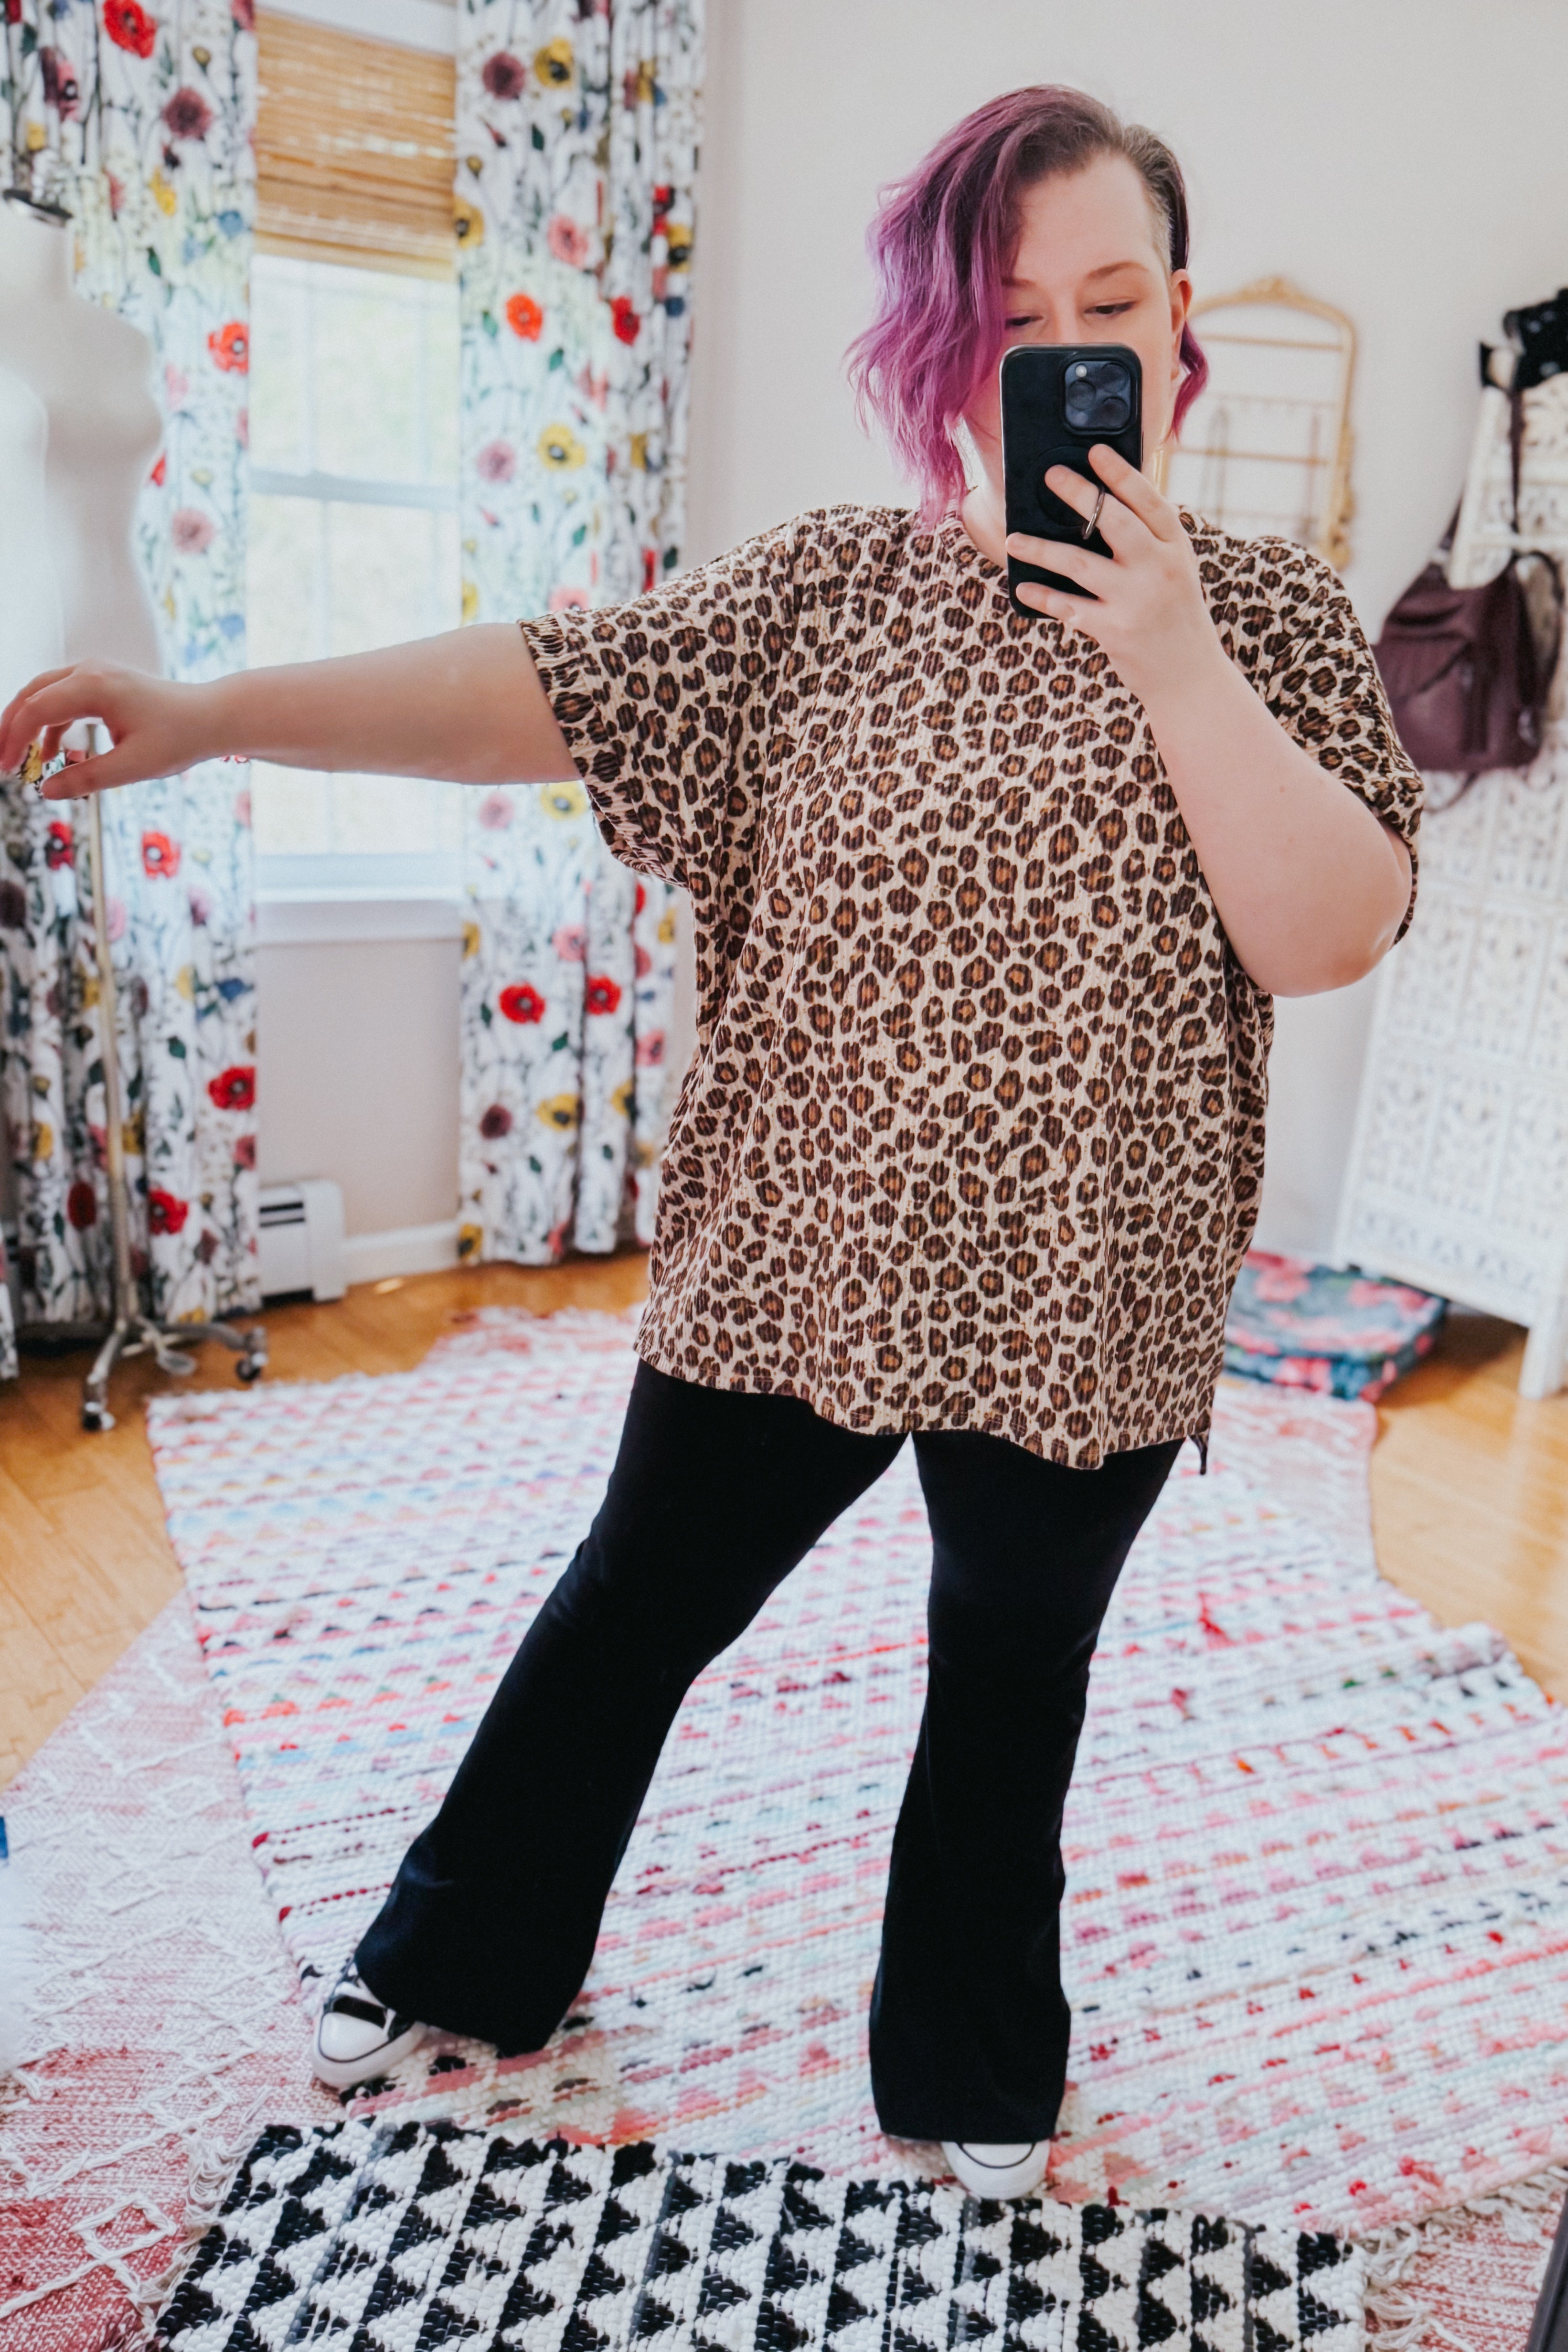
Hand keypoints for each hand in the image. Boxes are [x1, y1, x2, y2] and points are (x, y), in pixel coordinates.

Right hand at [0, 662, 214, 799]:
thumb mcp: (133, 767)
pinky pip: (64, 699)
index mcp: (94, 686)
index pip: (36, 709)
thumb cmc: (178, 739)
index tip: (6, 768)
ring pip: (44, 694)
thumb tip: (46, 791)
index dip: (15, 739)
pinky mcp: (102, 684)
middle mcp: (89, 672)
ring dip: (28, 724)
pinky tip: (51, 755)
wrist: (211, 717)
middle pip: (31, 694)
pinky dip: (52, 724)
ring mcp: (96, 674)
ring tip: (17, 759)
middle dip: (10, 727)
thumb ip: (87, 778)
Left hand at [1005, 444, 1223, 710]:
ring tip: (1013, 539)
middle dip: (1079, 494)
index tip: (1096, 452)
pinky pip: (1070, 607)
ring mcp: (1137, 599)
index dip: (1121, 474)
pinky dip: (1044, 598)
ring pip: (1080, 563)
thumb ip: (1149, 541)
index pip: (1149, 501)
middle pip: (1114, 521)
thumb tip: (1102, 505)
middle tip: (1051, 475)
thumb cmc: (1175, 617)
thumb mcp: (1176, 572)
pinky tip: (1023, 588)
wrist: (1190, 677)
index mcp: (1176, 548)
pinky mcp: (1116, 630)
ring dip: (1041, 549)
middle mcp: (1159, 568)